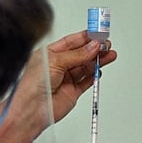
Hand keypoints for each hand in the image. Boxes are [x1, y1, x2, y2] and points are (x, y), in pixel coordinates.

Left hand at [0, 30, 115, 142]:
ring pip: (85, 66)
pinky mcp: (72, 91)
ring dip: (98, 60)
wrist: (32, 109)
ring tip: (110, 54)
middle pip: (80, 53)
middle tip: (107, 44)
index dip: (85, 37)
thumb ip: (77, 54)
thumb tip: (93, 46)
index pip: (70, 42)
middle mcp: (57, 66)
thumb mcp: (55, 62)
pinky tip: (101, 68)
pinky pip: (87, 81)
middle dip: (94, 48)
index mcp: (48, 54)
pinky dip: (95, 75)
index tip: (98, 33)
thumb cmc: (32, 85)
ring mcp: (65, 78)